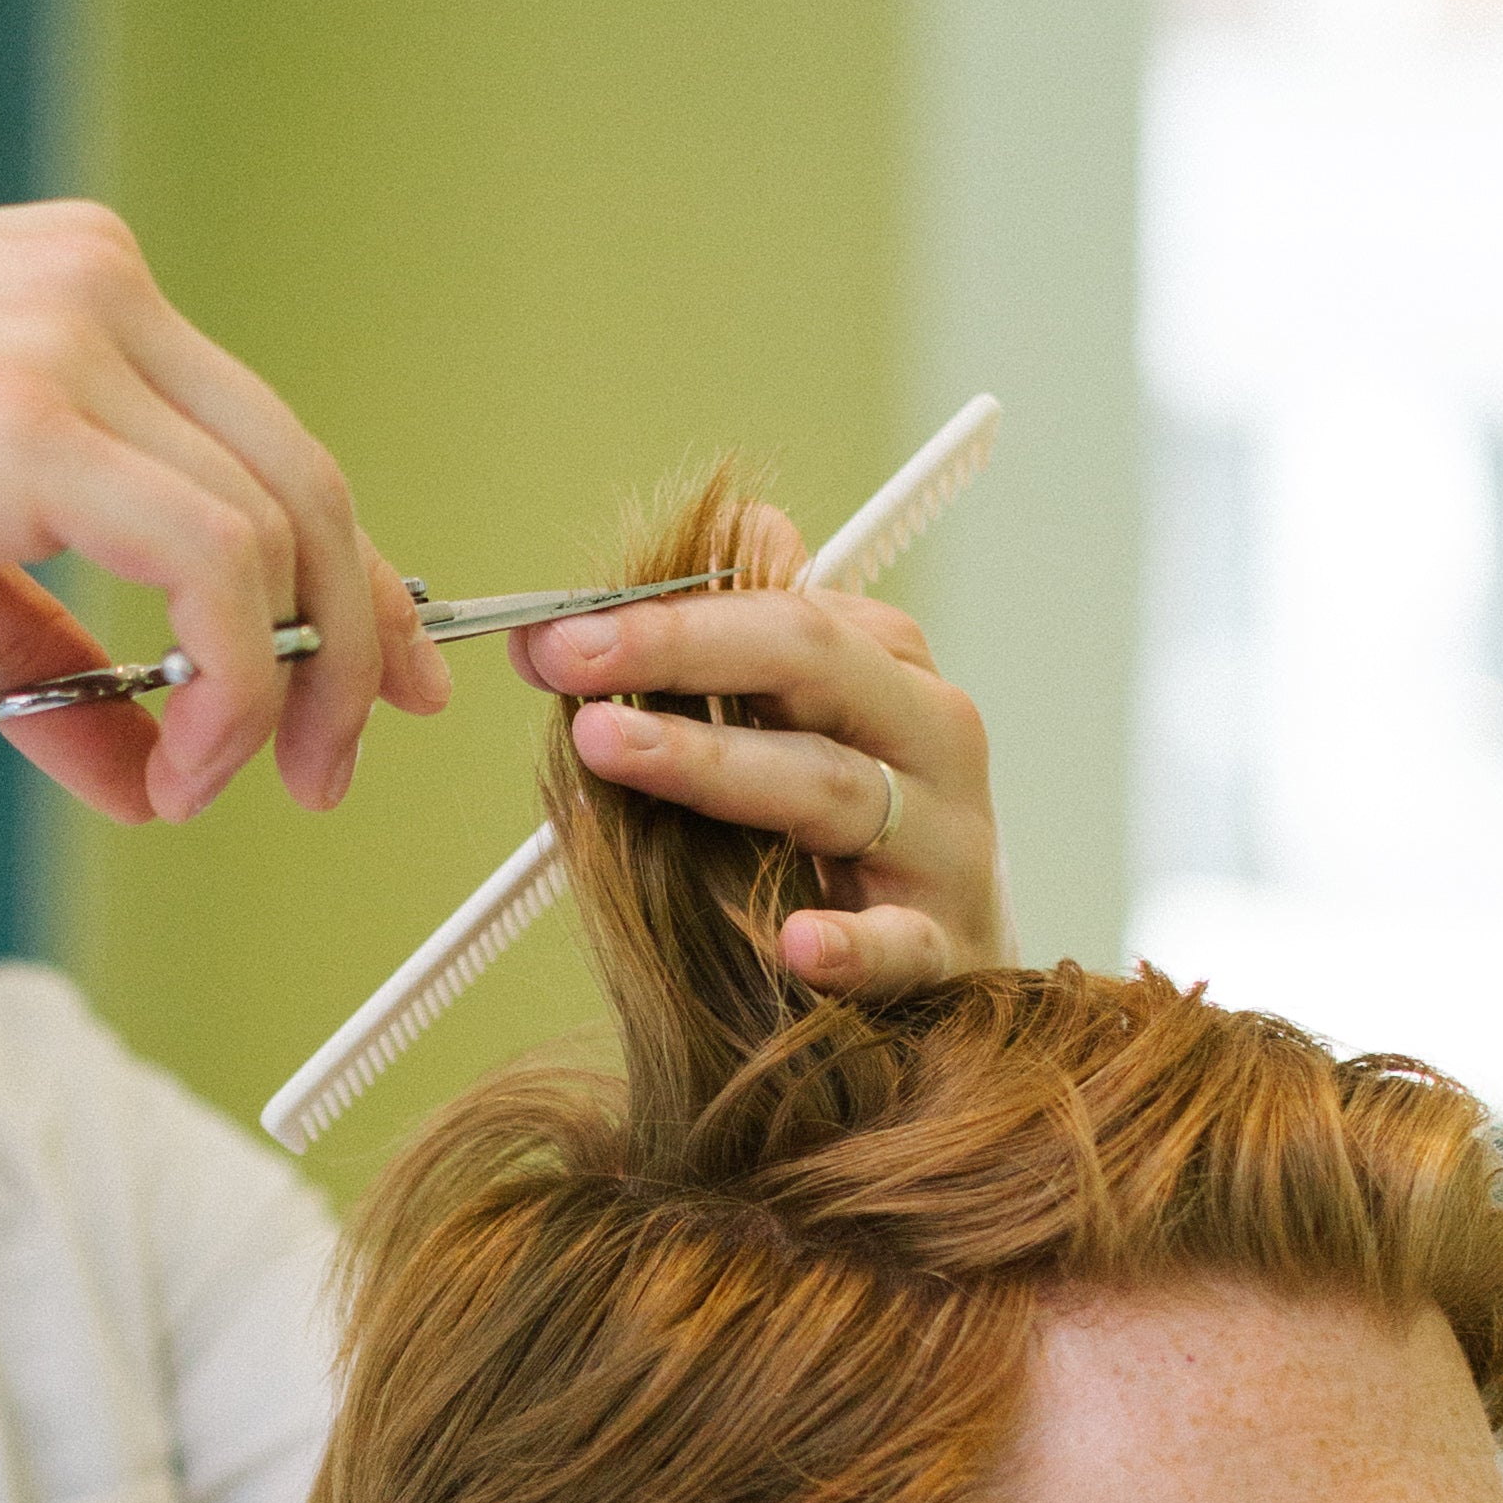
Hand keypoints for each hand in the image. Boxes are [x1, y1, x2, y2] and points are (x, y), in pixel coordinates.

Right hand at [0, 202, 449, 824]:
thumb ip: (43, 647)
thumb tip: (145, 769)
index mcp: (75, 278)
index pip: (264, 432)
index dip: (344, 569)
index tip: (370, 676)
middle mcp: (92, 281)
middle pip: (304, 476)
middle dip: (346, 641)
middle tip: (324, 767)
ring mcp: (61, 336)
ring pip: (274, 528)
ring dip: (275, 689)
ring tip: (212, 786)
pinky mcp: (23, 418)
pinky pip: (211, 564)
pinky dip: (230, 678)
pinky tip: (180, 759)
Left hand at [514, 504, 1012, 990]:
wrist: (950, 970)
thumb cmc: (854, 841)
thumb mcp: (804, 729)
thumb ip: (746, 649)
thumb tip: (712, 532)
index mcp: (889, 669)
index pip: (783, 608)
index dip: (661, 609)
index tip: (552, 630)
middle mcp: (930, 736)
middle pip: (813, 663)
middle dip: (679, 649)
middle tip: (569, 658)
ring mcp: (946, 843)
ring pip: (832, 787)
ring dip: (712, 764)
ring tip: (612, 752)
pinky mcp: (949, 949)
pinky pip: (900, 943)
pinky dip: (851, 944)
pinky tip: (799, 945)